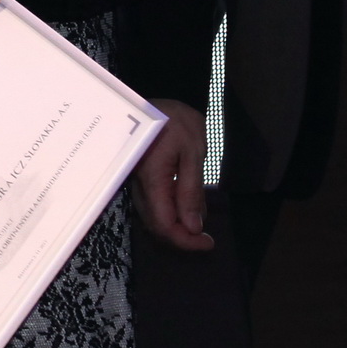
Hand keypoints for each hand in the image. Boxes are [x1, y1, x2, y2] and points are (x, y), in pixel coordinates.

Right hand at [131, 99, 214, 251]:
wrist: (152, 104)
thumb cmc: (175, 122)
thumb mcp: (192, 152)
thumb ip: (191, 191)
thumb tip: (194, 226)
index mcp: (152, 181)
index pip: (165, 225)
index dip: (186, 241)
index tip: (209, 243)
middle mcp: (139, 188)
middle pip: (157, 227)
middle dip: (183, 238)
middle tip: (207, 239)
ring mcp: (137, 186)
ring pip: (153, 219)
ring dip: (177, 228)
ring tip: (199, 227)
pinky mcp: (140, 182)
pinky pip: (153, 207)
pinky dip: (170, 216)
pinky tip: (185, 211)